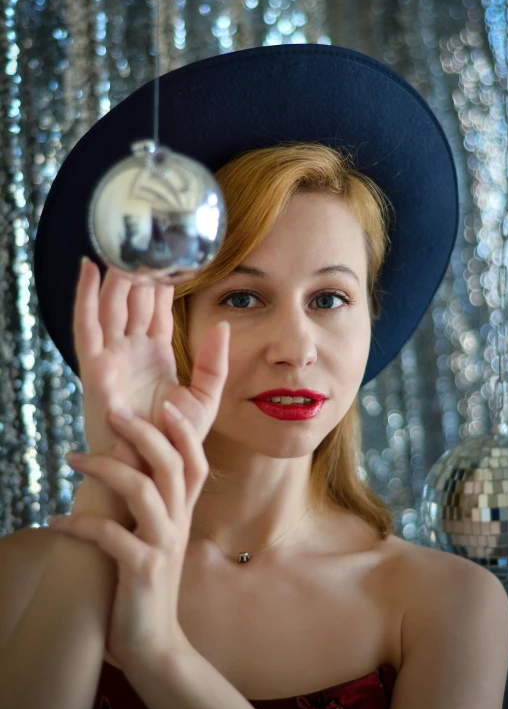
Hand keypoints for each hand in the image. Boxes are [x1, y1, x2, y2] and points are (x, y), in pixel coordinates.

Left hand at [48, 401, 209, 668]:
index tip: (166, 405)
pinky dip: (78, 523)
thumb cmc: (146, 581)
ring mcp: (164, 545)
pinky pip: (109, 534)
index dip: (185, 432)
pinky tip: (54, 519)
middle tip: (113, 414)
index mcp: (184, 512)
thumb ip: (152, 503)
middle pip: (171, 465)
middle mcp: (180, 523)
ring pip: (141, 490)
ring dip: (103, 468)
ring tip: (70, 458)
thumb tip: (128, 464)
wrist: (153, 640)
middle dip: (143, 433)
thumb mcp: (157, 537)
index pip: (196, 462)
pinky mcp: (142, 569)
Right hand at [74, 258, 228, 468]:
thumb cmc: (173, 442)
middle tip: (149, 235)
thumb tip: (222, 324)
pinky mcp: (95, 367)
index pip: (159, 309)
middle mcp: (133, 351)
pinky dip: (85, 296)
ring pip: (113, 305)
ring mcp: (113, 356)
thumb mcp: (205, 399)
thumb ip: (214, 363)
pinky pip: (87, 325)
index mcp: (156, 356)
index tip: (176, 252)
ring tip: (126, 241)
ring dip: (118, 274)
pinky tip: (89, 268)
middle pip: (136, 300)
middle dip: (142, 270)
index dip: (166, 282)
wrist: (151, 473)